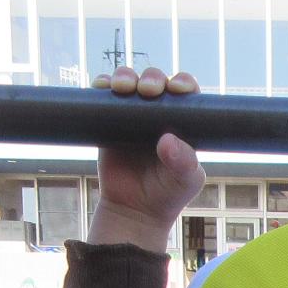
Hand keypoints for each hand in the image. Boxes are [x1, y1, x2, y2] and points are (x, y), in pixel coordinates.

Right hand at [87, 68, 206, 252]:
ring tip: (122, 87)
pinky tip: (102, 86)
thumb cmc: (167, 196)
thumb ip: (183, 163)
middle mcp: (158, 114)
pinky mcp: (108, 121)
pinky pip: (103, 96)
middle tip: (147, 90)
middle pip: (155, 81)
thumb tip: (167, 140)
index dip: (182, 83)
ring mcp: (132, 115)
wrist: (133, 211)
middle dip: (152, 78)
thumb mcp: (184, 182)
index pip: (185, 93)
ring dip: (125, 76)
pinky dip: (101, 85)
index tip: (176, 89)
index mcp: (182, 122)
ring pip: (129, 83)